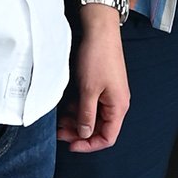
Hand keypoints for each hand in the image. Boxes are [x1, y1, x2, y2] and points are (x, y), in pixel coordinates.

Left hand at [61, 21, 128, 152]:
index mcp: (118, 107)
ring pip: (93, 117)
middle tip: (60, 133)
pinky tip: (66, 109)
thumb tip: (85, 134)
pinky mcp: (102, 86)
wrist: (100, 31)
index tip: (71, 144)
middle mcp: (116, 103)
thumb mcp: (89, 90)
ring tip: (59, 122)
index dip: (89, 145)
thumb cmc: (98, 58)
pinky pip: (91, 105)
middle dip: (79, 133)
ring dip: (77, 121)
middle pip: (99, 128)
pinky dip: (79, 109)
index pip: (108, 137)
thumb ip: (87, 115)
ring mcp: (109, 94)